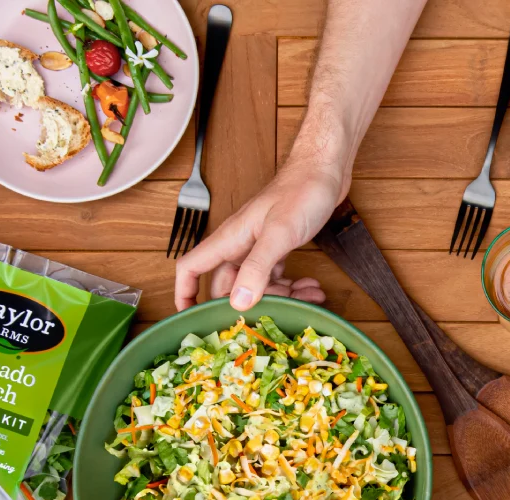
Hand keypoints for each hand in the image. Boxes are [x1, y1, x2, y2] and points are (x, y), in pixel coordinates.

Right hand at [172, 156, 338, 310]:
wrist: (324, 169)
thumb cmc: (301, 192)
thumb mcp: (279, 233)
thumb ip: (257, 267)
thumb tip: (238, 302)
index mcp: (230, 239)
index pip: (191, 268)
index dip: (185, 294)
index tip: (192, 320)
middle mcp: (240, 244)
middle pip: (228, 286)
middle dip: (250, 306)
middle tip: (276, 316)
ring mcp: (259, 246)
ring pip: (257, 285)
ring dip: (281, 297)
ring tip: (308, 297)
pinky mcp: (278, 247)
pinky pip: (276, 277)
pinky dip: (292, 287)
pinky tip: (311, 288)